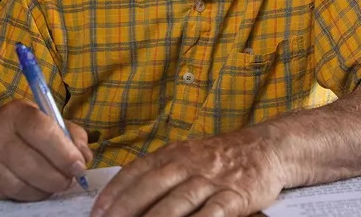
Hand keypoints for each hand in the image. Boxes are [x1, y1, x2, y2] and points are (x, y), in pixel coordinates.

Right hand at [0, 99, 93, 201]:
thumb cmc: (17, 129)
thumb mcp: (44, 120)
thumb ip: (70, 134)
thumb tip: (85, 156)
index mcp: (16, 113)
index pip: (43, 132)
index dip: (65, 153)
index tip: (79, 166)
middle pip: (32, 165)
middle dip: (58, 178)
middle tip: (68, 180)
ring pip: (21, 186)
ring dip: (43, 190)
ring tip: (51, 184)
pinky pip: (7, 195)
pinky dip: (26, 195)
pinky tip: (30, 186)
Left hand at [91, 129, 286, 216]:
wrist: (264, 149)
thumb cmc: (217, 159)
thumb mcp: (184, 157)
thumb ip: (157, 175)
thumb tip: (121, 200)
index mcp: (171, 154)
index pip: (135, 172)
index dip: (114, 193)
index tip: (97, 213)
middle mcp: (188, 164)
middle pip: (152, 187)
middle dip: (127, 209)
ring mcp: (211, 180)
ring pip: (178, 201)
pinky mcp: (235, 196)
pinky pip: (212, 213)